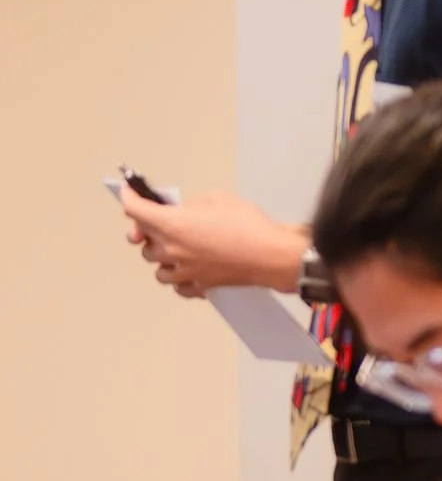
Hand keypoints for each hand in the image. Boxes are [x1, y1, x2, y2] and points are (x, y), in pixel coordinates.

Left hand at [120, 189, 307, 297]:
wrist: (272, 255)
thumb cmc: (250, 227)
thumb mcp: (218, 199)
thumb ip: (192, 205)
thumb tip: (184, 211)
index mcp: (172, 225)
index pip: (135, 210)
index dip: (129, 197)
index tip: (129, 193)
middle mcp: (173, 250)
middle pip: (143, 242)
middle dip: (148, 230)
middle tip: (159, 221)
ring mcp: (185, 271)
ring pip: (157, 267)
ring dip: (161, 257)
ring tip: (175, 248)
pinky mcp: (200, 286)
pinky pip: (178, 286)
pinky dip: (179, 278)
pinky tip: (188, 269)